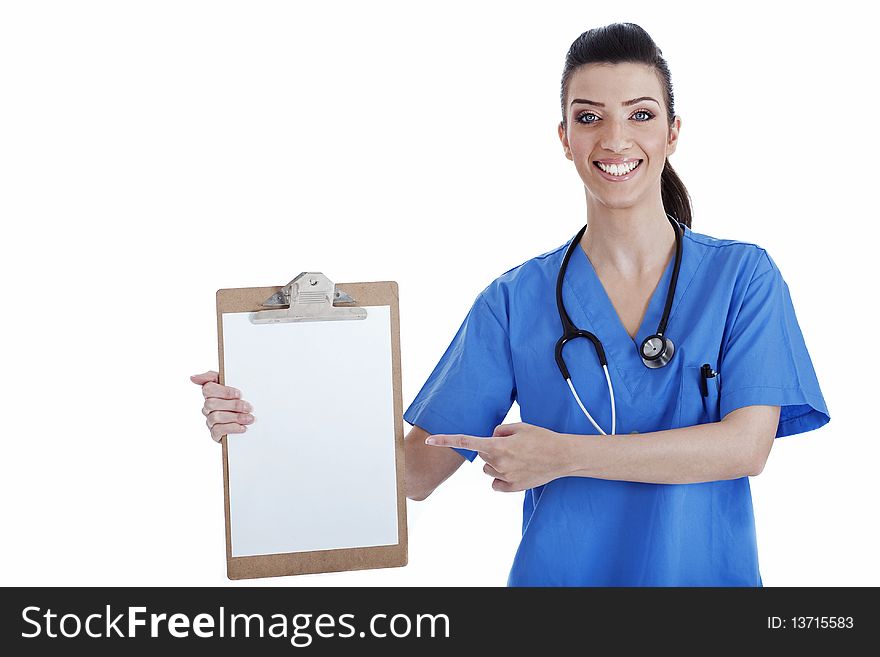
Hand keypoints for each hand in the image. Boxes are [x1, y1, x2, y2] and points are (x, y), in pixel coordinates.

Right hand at [190, 370, 254, 442]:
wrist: (250, 418)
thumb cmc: (238, 399)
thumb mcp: (231, 384)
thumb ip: (213, 377)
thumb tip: (193, 378)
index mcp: (211, 393)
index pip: (208, 389)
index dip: (224, 391)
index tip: (239, 394)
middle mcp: (208, 407)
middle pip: (211, 403)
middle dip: (232, 405)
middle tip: (248, 407)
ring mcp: (210, 421)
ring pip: (216, 417)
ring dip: (235, 417)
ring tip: (249, 418)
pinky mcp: (215, 434)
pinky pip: (218, 430)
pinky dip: (232, 428)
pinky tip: (243, 427)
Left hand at [425, 422, 568, 491]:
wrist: (563, 457)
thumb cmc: (542, 438)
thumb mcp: (520, 426)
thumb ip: (499, 430)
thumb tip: (491, 437)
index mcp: (497, 445)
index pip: (466, 441)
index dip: (445, 440)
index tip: (429, 440)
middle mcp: (498, 462)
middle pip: (481, 454)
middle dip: (491, 448)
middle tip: (512, 445)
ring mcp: (505, 477)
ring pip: (488, 469)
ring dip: (496, 463)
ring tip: (518, 458)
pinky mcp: (512, 488)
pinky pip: (496, 484)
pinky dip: (501, 478)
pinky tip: (516, 472)